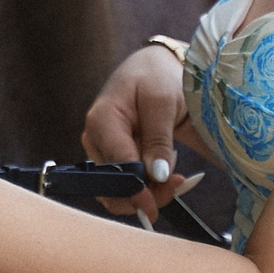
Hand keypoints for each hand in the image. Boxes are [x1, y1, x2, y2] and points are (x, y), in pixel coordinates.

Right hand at [82, 42, 195, 219]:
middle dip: (146, 194)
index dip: (136, 190)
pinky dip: (148, 187)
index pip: (116, 167)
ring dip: (149, 193)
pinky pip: (126, 185)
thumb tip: (157, 175)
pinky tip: (166, 173)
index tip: (157, 204)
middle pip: (113, 185)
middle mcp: (95, 139)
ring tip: (177, 176)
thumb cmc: (156, 77)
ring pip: (119, 191)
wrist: (154, 67)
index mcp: (102, 121)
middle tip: (178, 185)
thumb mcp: (163, 102)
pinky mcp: (113, 158)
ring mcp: (102, 151)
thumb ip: (159, 138)